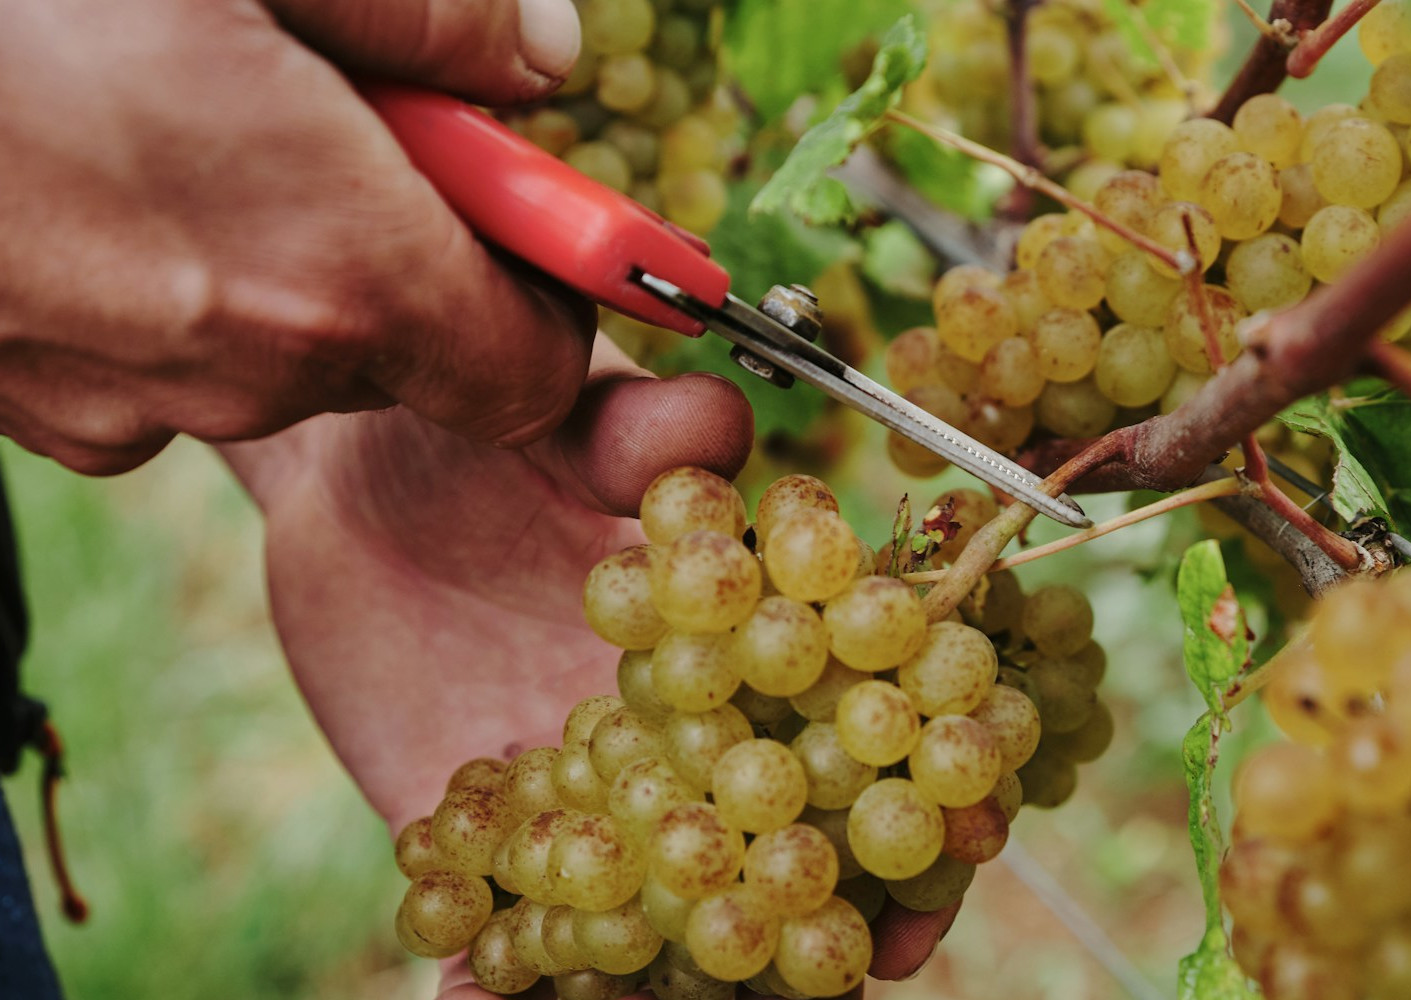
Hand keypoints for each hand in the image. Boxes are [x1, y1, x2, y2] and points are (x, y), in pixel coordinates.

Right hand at [0, 0, 594, 474]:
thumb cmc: (15, 0)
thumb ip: (431, 12)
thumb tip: (541, 64)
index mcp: (338, 268)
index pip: (532, 369)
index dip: (547, 288)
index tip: (531, 204)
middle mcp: (244, 369)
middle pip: (402, 344)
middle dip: (399, 232)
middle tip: (325, 100)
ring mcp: (119, 401)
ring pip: (269, 341)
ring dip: (269, 242)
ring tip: (169, 106)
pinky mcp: (25, 400)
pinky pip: (150, 353)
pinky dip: (156, 270)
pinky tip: (81, 162)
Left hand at [220, 345, 952, 996]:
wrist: (348, 484)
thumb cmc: (486, 435)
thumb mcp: (558, 418)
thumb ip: (635, 430)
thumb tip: (714, 427)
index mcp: (748, 651)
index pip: (875, 729)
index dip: (934, 784)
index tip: (964, 836)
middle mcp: (692, 746)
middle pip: (798, 854)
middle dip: (838, 922)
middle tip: (850, 969)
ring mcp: (596, 807)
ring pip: (674, 922)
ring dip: (695, 979)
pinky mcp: (490, 842)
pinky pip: (508, 939)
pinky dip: (501, 991)